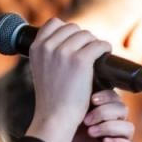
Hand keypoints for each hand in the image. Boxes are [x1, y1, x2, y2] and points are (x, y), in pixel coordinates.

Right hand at [24, 17, 113, 141]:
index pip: (54, 23)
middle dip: (83, 38)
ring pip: (87, 35)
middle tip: (89, 52)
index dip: (68, 31)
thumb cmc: (52, 99)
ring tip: (97, 55)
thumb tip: (70, 42)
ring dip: (94, 43)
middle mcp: (48, 46)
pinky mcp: (80, 60)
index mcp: (36, 48)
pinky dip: (105, 48)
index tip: (75, 43)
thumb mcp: (43, 71)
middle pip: (73, 28)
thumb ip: (51, 55)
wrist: (55, 118)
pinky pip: (98, 44)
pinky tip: (106, 53)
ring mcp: (63, 52)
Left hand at [67, 90, 136, 141]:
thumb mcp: (66, 126)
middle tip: (86, 121)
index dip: (106, 96)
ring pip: (128, 126)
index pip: (113, 98)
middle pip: (122, 109)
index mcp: (99, 115)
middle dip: (105, 112)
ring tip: (91, 133)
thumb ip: (74, 109)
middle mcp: (110, 127)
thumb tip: (74, 89)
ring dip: (110, 126)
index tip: (91, 99)